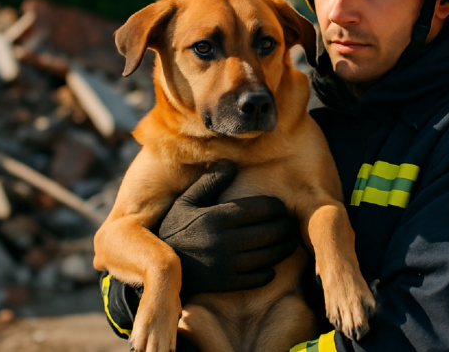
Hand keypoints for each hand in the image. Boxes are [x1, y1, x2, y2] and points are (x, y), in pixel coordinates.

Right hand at [158, 162, 297, 298]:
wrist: (157, 266)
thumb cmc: (174, 229)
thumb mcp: (186, 202)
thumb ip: (209, 183)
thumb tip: (231, 165)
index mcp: (215, 217)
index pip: (258, 209)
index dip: (276, 207)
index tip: (282, 207)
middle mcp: (222, 240)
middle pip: (268, 232)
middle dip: (285, 227)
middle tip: (291, 224)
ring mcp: (225, 264)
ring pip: (266, 255)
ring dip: (283, 249)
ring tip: (289, 242)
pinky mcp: (224, 283)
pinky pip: (256, 278)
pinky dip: (269, 272)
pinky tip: (272, 266)